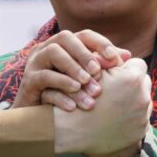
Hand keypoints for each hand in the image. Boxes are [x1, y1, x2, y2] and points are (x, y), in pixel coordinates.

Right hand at [15, 30, 130, 110]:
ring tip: (86, 84)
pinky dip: (60, 87)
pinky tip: (73, 103)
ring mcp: (35, 63)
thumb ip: (103, 67)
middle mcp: (48, 48)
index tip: (115, 59)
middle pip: (66, 38)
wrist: (39, 121)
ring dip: (72, 68)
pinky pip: (43, 78)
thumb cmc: (68, 96)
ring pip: (53, 53)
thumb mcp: (87, 80)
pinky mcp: (28, 81)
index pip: (84, 35)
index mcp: (65, 46)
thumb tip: (128, 56)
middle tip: (98, 72)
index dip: (100, 43)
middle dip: (84, 54)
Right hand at [52, 58, 149, 156]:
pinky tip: (116, 118)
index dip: (125, 68)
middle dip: (133, 84)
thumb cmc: (78, 95)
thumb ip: (110, 59)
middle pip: (144, 83)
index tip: (116, 74)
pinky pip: (140, 120)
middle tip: (116, 88)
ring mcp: (143, 118)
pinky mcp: (139, 133)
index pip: (138, 64)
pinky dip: (131, 119)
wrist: (71, 130)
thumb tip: (127, 53)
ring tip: (115, 105)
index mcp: (133, 79)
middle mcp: (143, 98)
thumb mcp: (93, 71)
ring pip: (144, 102)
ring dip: (133, 101)